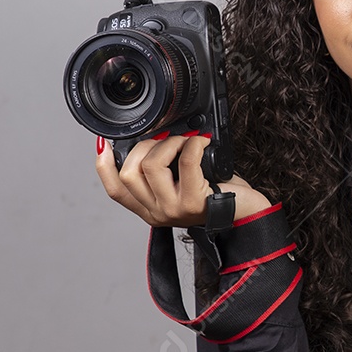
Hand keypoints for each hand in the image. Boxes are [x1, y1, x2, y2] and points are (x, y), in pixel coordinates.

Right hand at [95, 134, 271, 226]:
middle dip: (146, 145)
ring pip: (152, 166)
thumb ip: (162, 171)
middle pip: (129, 173)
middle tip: (169, 140)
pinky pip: (185, 161)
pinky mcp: (194, 202)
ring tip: (187, 142)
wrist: (247, 213)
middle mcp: (157, 213)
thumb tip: (150, 138)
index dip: (104, 166)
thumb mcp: (182, 184)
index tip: (104, 145)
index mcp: (149, 209)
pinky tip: (202, 143)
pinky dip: (193, 144)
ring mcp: (173, 210)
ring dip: (170, 143)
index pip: (114, 190)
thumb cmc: (217, 194)